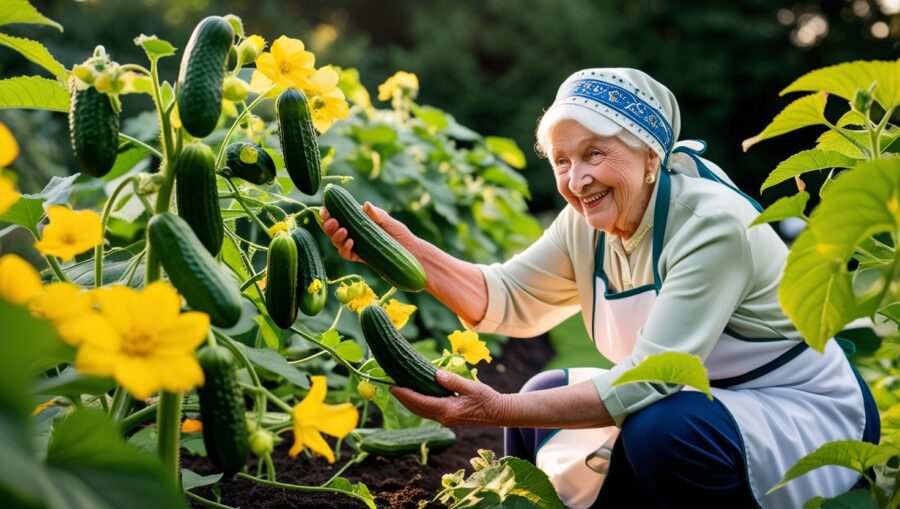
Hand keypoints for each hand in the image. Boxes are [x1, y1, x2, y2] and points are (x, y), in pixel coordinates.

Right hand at [320, 202, 422, 263]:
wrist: (412, 255)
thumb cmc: (402, 236)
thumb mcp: (390, 223)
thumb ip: (379, 215)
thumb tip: (365, 205)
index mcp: (359, 221)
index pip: (340, 216)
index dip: (329, 214)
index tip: (325, 210)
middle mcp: (355, 233)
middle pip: (334, 230)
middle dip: (329, 226)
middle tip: (332, 222)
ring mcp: (357, 246)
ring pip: (338, 243)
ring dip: (336, 237)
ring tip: (344, 231)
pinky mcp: (360, 258)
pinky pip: (347, 254)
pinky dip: (345, 249)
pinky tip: (351, 243)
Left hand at [389, 370, 509, 426]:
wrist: (498, 413)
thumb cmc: (487, 398)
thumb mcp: (472, 387)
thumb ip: (454, 381)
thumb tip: (437, 374)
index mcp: (448, 410)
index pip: (421, 402)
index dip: (405, 394)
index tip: (393, 386)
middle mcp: (444, 418)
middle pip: (417, 409)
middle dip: (403, 398)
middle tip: (390, 385)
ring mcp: (445, 419)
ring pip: (421, 412)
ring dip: (409, 402)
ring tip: (399, 389)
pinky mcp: (448, 418)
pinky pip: (428, 411)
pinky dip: (418, 404)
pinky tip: (415, 395)